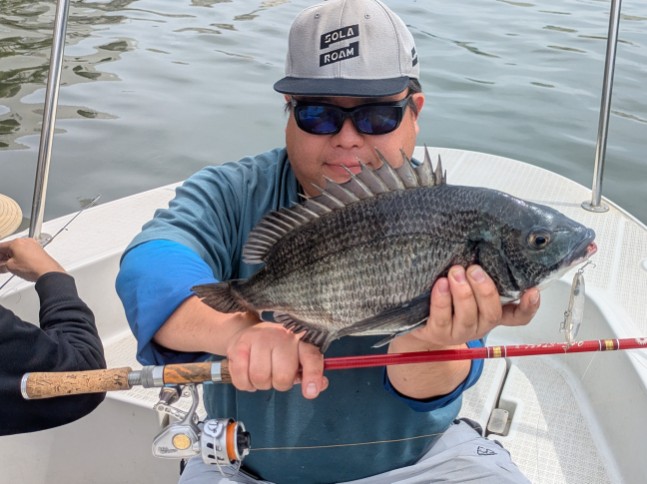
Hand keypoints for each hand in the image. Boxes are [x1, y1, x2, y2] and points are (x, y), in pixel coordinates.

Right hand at [0, 237, 64, 281]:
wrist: (48, 272)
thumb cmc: (33, 268)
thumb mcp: (10, 267)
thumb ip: (2, 264)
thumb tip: (2, 264)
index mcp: (16, 242)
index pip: (1, 246)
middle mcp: (26, 241)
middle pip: (10, 247)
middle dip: (4, 255)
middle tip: (2, 263)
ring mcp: (34, 245)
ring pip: (18, 249)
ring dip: (13, 256)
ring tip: (10, 266)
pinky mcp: (39, 250)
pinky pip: (26, 251)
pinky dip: (21, 256)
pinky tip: (20, 264)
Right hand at [225, 322, 328, 398]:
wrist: (248, 331)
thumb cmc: (277, 350)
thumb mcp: (296, 357)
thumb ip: (308, 373)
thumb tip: (315, 389)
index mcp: (300, 340)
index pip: (311, 357)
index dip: (312, 376)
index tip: (310, 392)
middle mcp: (281, 336)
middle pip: (282, 377)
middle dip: (279, 383)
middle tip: (276, 375)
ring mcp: (259, 339)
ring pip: (260, 379)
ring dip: (261, 384)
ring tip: (262, 373)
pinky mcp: (238, 346)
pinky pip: (242, 380)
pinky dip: (245, 384)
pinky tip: (248, 374)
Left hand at [409, 264, 539, 345]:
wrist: (418, 324)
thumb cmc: (447, 296)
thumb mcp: (466, 283)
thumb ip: (479, 272)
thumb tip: (483, 241)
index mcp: (492, 312)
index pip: (518, 316)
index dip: (528, 306)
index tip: (532, 290)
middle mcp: (480, 324)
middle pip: (491, 312)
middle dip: (485, 289)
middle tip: (474, 270)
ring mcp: (460, 331)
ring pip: (468, 316)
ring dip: (463, 293)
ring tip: (455, 273)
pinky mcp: (439, 333)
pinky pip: (442, 318)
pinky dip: (442, 300)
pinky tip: (440, 285)